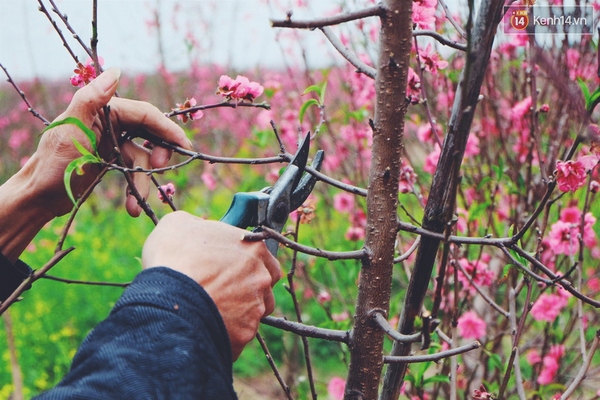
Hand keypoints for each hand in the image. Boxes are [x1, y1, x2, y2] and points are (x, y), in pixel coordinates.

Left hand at [26, 66, 192, 217]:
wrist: (38, 197)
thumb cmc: (52, 163)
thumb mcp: (72, 129)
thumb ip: (91, 98)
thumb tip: (116, 71)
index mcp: (103, 110)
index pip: (145, 115)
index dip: (166, 128)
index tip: (183, 145)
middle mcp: (110, 123)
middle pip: (149, 134)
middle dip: (159, 153)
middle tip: (161, 168)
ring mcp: (112, 143)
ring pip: (143, 158)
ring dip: (143, 182)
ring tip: (138, 203)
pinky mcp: (112, 161)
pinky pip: (134, 172)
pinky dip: (136, 189)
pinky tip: (132, 206)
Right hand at [141, 211, 281, 359]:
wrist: (168, 299)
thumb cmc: (174, 257)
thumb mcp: (179, 225)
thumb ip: (197, 225)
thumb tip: (197, 228)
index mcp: (254, 248)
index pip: (264, 258)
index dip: (246, 264)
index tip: (229, 270)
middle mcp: (262, 278)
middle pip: (263, 287)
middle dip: (247, 290)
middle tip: (221, 292)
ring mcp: (256, 308)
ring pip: (253, 313)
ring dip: (238, 313)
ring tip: (210, 312)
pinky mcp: (244, 334)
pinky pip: (238, 335)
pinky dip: (225, 333)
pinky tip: (204, 327)